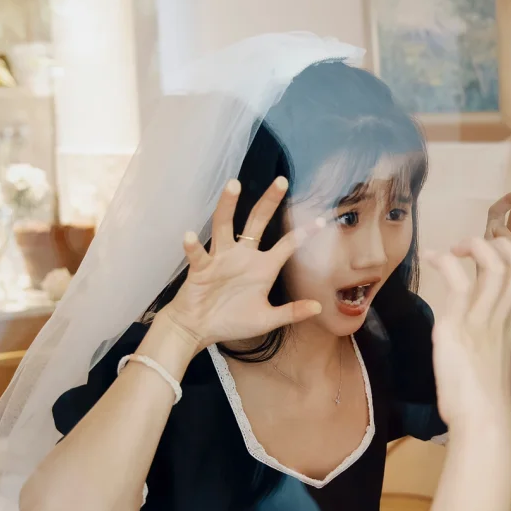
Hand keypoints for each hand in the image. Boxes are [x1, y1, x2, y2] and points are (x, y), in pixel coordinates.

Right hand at [159, 178, 326, 351]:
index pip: (287, 245)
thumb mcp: (266, 319)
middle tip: (281, 181)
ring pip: (224, 225)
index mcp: (263, 267)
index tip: (321, 220)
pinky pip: (198, 254)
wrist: (199, 329)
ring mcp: (220, 259)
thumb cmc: (231, 321)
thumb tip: (319, 308)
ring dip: (228, 205)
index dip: (303, 233)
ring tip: (234, 184)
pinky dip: (193, 245)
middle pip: (257, 221)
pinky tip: (189, 235)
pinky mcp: (201, 268)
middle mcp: (243, 256)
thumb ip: (291, 313)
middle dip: (269, 202)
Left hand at [427, 236, 510, 434]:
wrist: (482, 421)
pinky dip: (446, 261)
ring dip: (473, 246)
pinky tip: (433, 259)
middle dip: (497, 244)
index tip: (494, 253)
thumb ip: (486, 341)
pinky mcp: (458, 326)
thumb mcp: (491, 363)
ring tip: (454, 249)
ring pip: (494, 265)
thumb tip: (470, 333)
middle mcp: (502, 317)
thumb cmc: (484, 403)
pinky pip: (458, 280)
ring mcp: (482, 320)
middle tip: (470, 249)